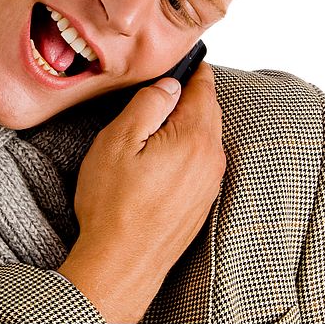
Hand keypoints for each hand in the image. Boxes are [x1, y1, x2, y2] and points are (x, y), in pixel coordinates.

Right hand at [58, 63, 224, 322]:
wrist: (122, 263)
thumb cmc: (113, 205)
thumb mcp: (118, 141)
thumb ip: (147, 104)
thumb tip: (169, 84)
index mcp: (194, 137)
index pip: (203, 87)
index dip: (190, 69)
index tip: (178, 60)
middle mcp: (211, 158)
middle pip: (208, 110)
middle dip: (188, 95)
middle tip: (160, 86)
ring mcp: (210, 183)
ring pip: (205, 136)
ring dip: (186, 123)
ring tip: (155, 121)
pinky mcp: (203, 202)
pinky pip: (201, 160)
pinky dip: (186, 148)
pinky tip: (161, 155)